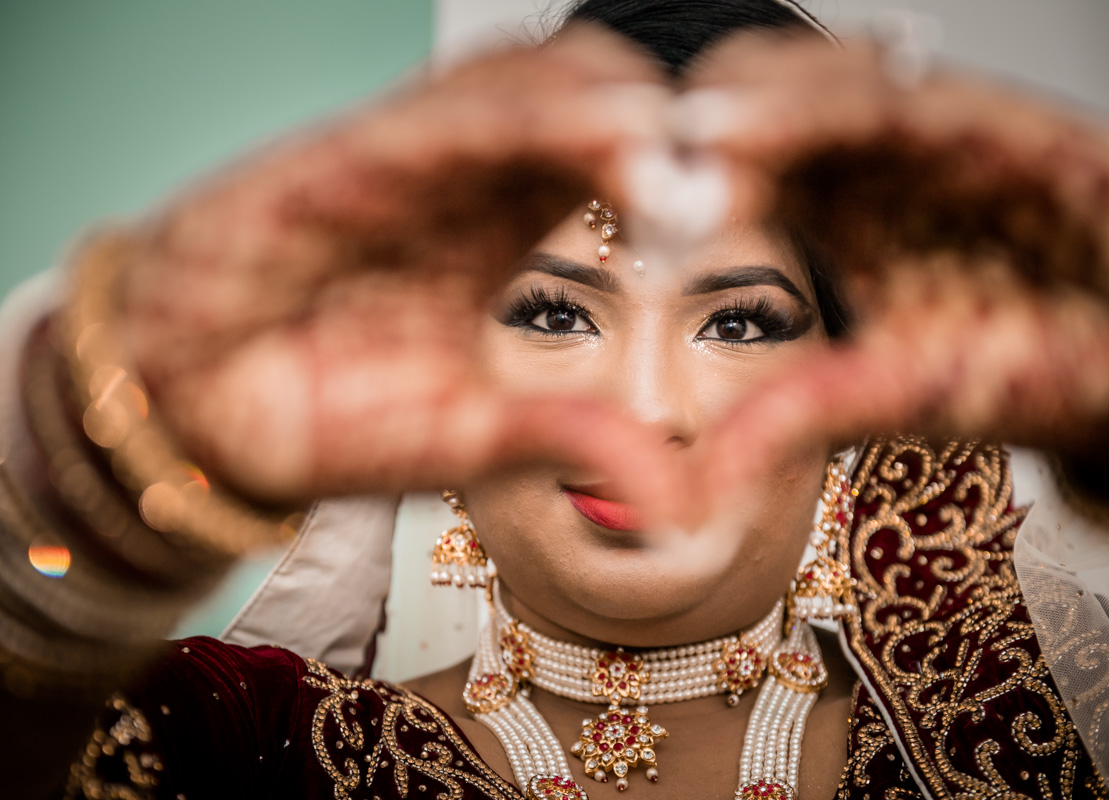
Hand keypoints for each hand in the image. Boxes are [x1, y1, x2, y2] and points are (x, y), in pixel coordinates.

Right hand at [106, 29, 679, 504]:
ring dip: (605, 100)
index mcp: (514, 234)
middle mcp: (477, 183)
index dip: (685, 170)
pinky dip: (519, 108)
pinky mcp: (354, 150)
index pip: (620, 166)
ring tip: (664, 146)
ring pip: (531, 81)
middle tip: (723, 163)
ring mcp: (419, 160)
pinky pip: (446, 107)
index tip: (740, 203)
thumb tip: (683, 510)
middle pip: (595, 100)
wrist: (198, 406)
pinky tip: (585, 124)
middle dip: (661, 120)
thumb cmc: (330, 417)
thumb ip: (570, 441)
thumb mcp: (468, 438)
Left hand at [679, 34, 1108, 518]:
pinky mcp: (1002, 124)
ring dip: (763, 99)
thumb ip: (799, 414)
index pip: (730, 161)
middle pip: (762, 103)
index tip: (609, 192)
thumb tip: (693, 482)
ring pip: (827, 81)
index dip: (671, 168)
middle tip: (641, 149)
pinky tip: (793, 116)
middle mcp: (867, 162)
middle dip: (705, 121)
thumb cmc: (1023, 369)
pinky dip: (852, 102)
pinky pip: (917, 98)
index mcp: (826, 210)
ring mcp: (928, 135)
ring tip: (701, 129)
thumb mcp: (896, 397)